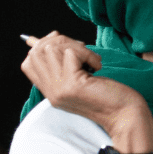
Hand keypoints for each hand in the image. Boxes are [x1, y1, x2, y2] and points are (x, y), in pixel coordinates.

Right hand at [21, 31, 152, 152]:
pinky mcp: (73, 84)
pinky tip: (98, 67)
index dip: (42, 46)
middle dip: (61, 41)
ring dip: (77, 47)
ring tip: (92, 60)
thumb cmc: (108, 95)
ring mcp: (60, 89)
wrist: (124, 116)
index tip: (63, 43)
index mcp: (51, 92)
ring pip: (53, 49)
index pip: (28, 63)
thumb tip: (52, 37)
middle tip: (82, 49)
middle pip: (38, 52)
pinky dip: (88, 54)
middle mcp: (51, 92)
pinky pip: (71, 53)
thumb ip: (64, 66)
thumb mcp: (80, 81)